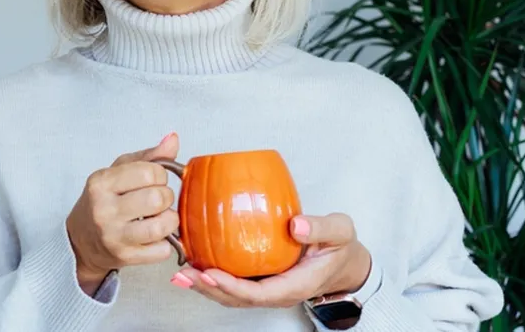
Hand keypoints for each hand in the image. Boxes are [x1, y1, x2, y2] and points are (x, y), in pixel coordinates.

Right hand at [67, 133, 180, 294]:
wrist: (80, 241)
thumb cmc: (103, 201)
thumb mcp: (117, 172)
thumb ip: (148, 157)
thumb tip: (173, 139)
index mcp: (101, 182)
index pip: (150, 171)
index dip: (160, 175)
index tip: (153, 181)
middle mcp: (104, 209)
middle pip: (158, 198)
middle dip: (166, 198)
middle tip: (157, 201)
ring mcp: (113, 236)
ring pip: (163, 225)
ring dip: (169, 221)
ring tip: (158, 218)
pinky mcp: (125, 257)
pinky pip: (163, 251)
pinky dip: (165, 244)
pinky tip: (153, 238)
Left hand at [172, 212, 371, 308]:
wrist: (344, 263)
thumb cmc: (340, 248)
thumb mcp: (339, 232)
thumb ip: (321, 228)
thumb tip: (296, 225)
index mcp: (294, 285)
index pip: (258, 294)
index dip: (232, 287)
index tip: (211, 274)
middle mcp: (276, 292)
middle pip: (237, 299)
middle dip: (208, 289)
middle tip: (183, 273)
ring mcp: (267, 289)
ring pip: (231, 295)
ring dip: (204, 285)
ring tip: (180, 272)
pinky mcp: (260, 279)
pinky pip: (234, 283)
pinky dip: (211, 276)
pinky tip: (194, 262)